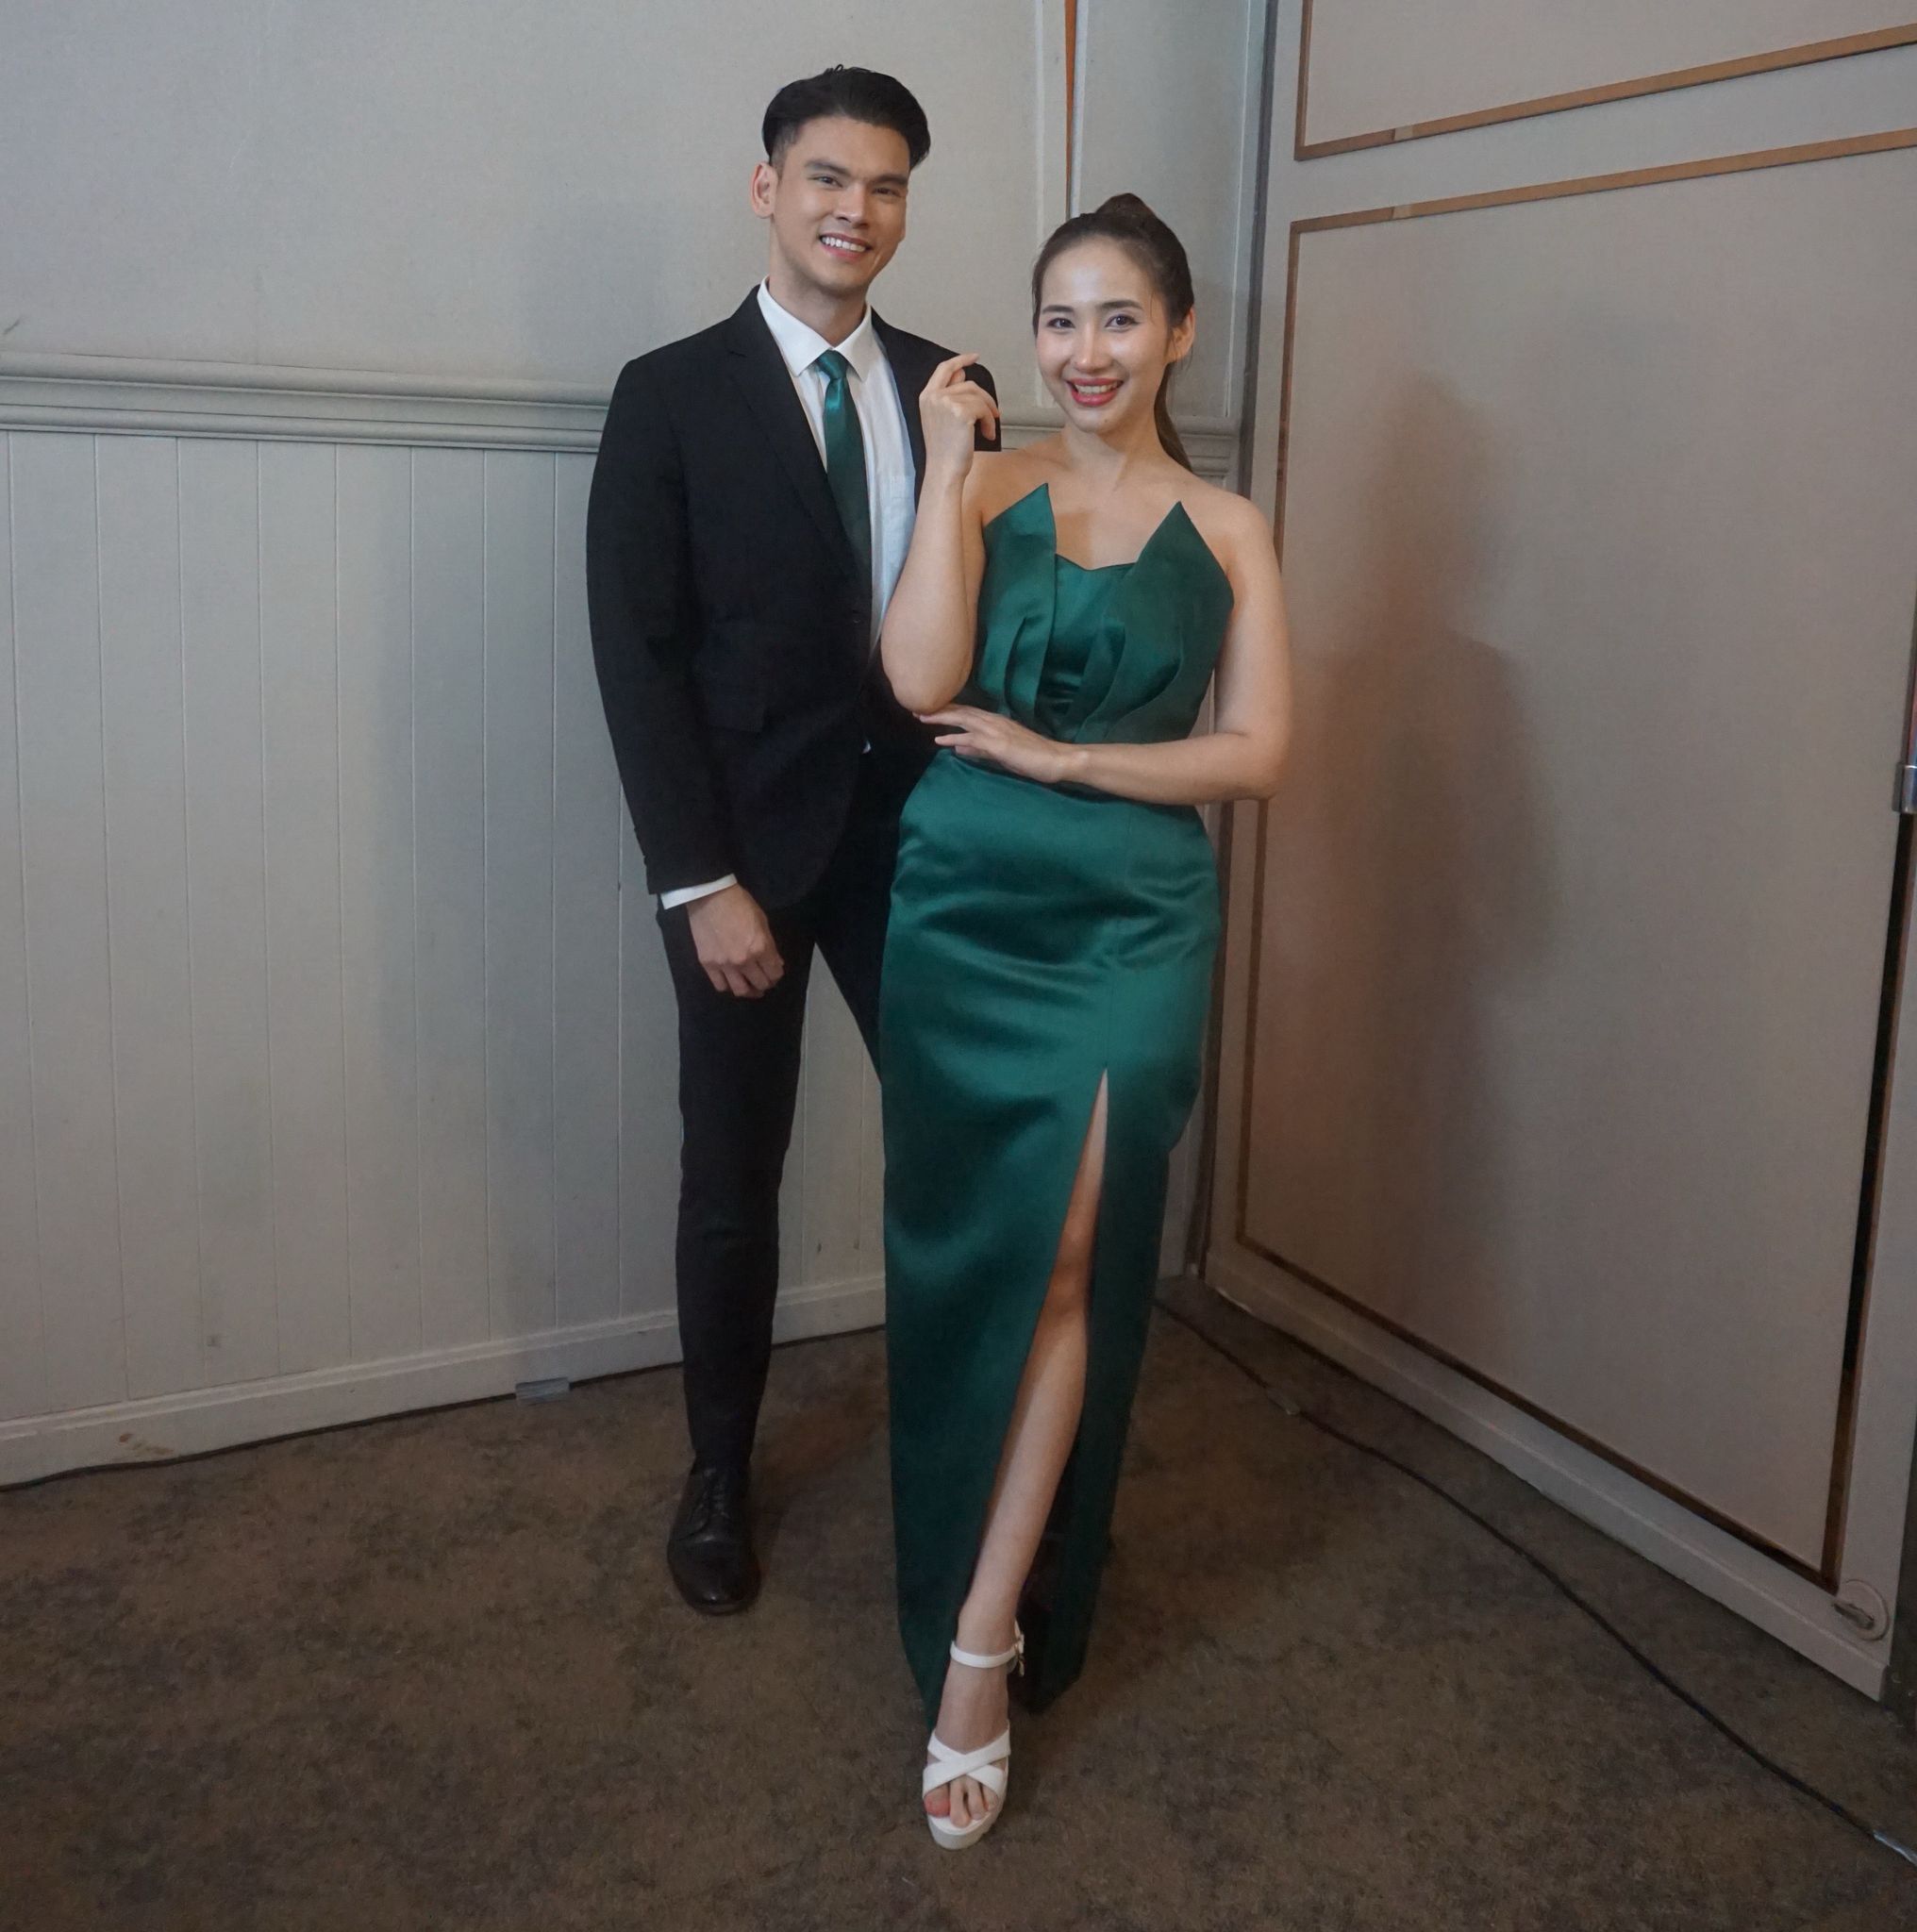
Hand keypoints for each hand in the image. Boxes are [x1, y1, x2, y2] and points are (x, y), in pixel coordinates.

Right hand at [686, 883, 783, 997]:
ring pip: (740, 990)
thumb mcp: (762, 921)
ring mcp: (724, 964)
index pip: (774, 974)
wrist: (710, 896)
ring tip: (750, 986)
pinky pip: (720, 985)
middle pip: (760, 984)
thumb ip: (770, 946)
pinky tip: (731, 981)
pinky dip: (728, 986)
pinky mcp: (707, 964)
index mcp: (760, 948)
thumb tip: (776, 963)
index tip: (774, 972)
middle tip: (764, 980)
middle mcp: (743, 961)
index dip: (777, 975)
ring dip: (749, 991)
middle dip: (766, 984)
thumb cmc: (739, 903)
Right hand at [919, 354, 999, 484]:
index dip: (960, 360)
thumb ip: (950, 395)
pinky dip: (989, 422)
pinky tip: (987, 435)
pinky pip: (983, 409)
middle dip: (985, 397)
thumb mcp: (943, 418)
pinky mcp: (960, 412)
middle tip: (995, 412)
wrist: (943, 470)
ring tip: (988, 430)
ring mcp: (946, 402)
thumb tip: (962, 375)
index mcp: (926, 397)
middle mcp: (934, 396)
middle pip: (968, 383)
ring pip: (978, 396)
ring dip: (988, 413)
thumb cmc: (944, 450)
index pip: (944, 369)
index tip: (974, 357)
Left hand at [921, 706, 1073, 784]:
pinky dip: (954, 738)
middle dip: (939, 709)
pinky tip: (940, 740)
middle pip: (961, 711)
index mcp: (995, 722)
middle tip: (916, 708)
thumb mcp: (1000, 753)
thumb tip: (958, 748)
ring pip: (964, 720)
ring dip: (942, 717)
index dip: (947, 710)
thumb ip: (978, 749)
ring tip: (921, 717)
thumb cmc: (1032, 757)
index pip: (967, 712)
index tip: (928, 709)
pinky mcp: (998, 744)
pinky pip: (972, 739)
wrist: (1056, 759)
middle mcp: (994, 721)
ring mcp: (996, 731)